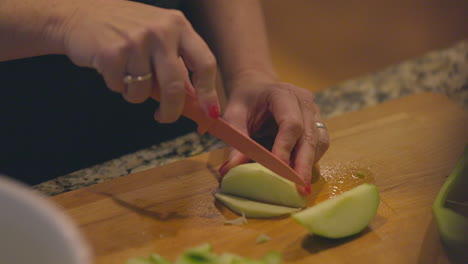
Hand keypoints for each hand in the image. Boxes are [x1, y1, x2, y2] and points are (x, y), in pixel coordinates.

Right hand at [61, 0, 219, 121]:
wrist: (79, 14)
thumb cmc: (125, 29)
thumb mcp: (159, 37)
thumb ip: (179, 65)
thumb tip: (197, 101)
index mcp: (178, 26)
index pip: (205, 63)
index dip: (209, 92)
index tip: (210, 112)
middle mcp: (161, 30)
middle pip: (176, 86)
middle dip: (172, 110)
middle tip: (164, 117)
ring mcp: (136, 40)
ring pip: (144, 92)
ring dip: (135, 93)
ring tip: (127, 74)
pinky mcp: (111, 53)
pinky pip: (121, 88)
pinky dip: (116, 86)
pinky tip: (112, 68)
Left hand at [219, 74, 329, 192]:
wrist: (257, 88)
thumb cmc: (245, 102)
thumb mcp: (233, 117)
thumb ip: (236, 141)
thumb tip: (232, 168)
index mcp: (282, 94)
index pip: (290, 123)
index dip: (285, 147)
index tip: (278, 169)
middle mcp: (304, 101)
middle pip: (309, 135)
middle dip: (303, 163)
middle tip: (299, 188)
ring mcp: (314, 112)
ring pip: (319, 141)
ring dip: (309, 164)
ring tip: (299, 185)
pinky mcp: (317, 124)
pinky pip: (320, 144)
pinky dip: (311, 160)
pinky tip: (299, 173)